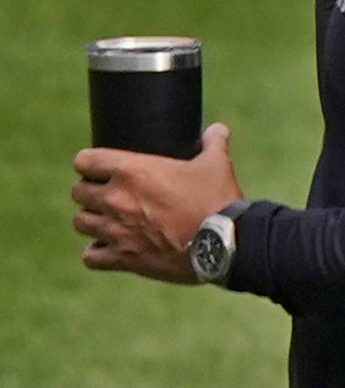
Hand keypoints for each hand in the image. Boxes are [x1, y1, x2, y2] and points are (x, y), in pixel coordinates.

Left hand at [73, 124, 241, 283]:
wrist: (224, 244)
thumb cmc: (217, 201)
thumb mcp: (217, 165)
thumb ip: (213, 144)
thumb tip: (218, 129)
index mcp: (130, 171)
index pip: (84, 161)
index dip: (91, 163)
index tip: (100, 168)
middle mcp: (115, 199)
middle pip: (77, 192)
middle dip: (90, 192)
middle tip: (108, 195)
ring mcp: (116, 230)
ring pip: (80, 222)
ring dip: (92, 220)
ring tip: (107, 221)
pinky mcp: (123, 258)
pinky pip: (90, 256)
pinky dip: (97, 252)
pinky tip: (110, 248)